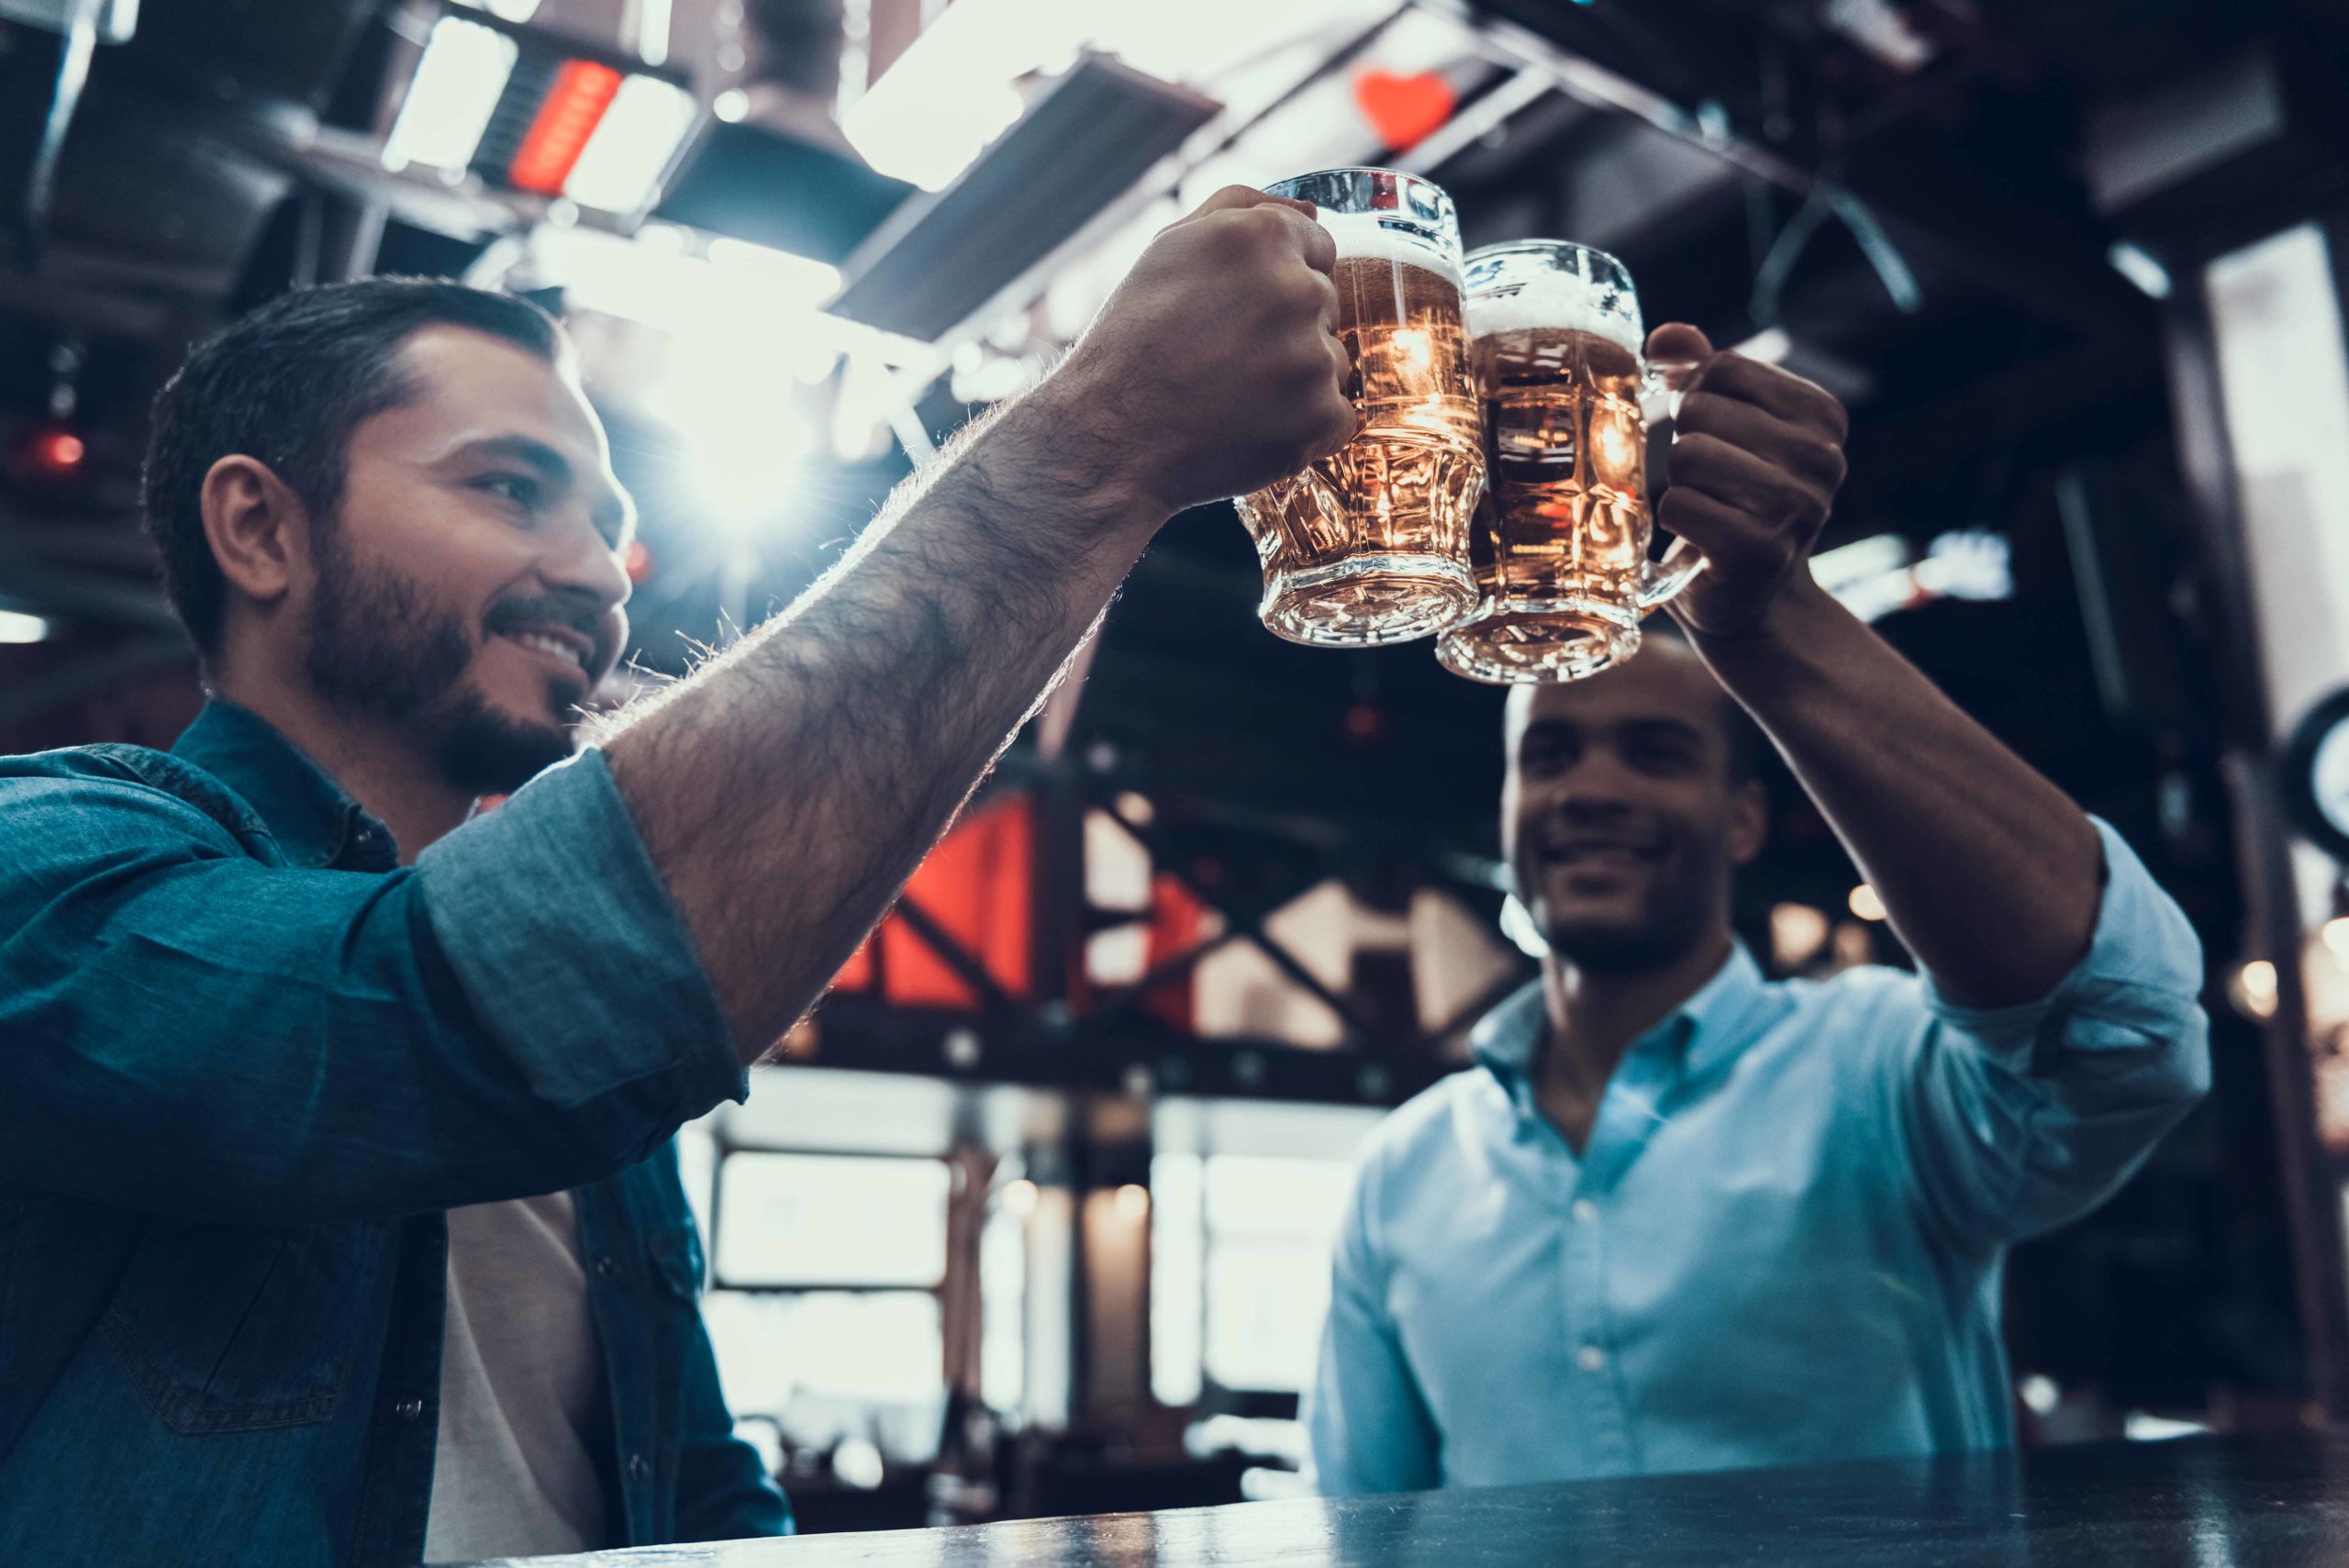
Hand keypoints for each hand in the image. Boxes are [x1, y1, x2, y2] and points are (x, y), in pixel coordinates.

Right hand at [1045, 186, 1355, 517]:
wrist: (1109, 439)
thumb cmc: (1131, 342)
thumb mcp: (1167, 250)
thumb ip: (1239, 209)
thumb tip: (1310, 210)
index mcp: (1261, 237)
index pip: (1317, 247)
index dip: (1277, 282)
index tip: (1239, 312)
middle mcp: (1296, 289)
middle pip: (1325, 305)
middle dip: (1288, 330)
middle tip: (1225, 358)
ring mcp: (1313, 357)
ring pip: (1332, 361)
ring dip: (1298, 380)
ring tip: (1234, 396)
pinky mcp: (1320, 417)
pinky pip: (1337, 416)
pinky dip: (1304, 429)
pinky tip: (1252, 428)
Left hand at [1649, 324, 1848, 638]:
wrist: (1747, 599)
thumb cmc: (1730, 501)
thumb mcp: (1725, 428)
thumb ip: (1699, 372)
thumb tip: (1667, 337)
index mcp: (1823, 416)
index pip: (1725, 368)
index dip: (1699, 399)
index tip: (1719, 438)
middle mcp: (1823, 459)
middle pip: (1702, 410)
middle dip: (1686, 445)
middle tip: (1712, 486)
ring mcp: (1797, 507)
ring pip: (1688, 455)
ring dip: (1679, 484)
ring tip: (1707, 509)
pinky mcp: (1760, 551)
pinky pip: (1678, 504)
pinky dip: (1672, 521)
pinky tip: (1699, 540)